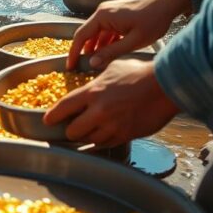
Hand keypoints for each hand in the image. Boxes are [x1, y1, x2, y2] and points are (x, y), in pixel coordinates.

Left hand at [44, 59, 179, 146]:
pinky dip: (101, 141)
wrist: (165, 86)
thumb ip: (97, 76)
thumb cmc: (139, 73)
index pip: (64, 108)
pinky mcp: (125, 135)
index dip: (52, 116)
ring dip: (87, 137)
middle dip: (70, 131)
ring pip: (89, 140)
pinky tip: (102, 136)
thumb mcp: (112, 68)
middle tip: (71, 127)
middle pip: (72, 131)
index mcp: (93, 92)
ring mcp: (113, 126)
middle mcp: (99, 112)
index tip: (47, 120)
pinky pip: (106, 144)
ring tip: (88, 131)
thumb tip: (90, 73)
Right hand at [66, 0, 190, 71]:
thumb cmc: (154, 19)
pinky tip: (110, 52)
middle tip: (82, 67)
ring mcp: (109, 12)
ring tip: (98, 63)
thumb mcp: (133, 41)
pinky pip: (105, 29)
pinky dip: (105, 41)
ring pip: (97, 33)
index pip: (80, 36)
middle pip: (86, 34)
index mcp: (103, 16)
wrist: (168, 0)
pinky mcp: (117, 13)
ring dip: (96, 47)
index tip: (70, 66)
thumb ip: (111, 52)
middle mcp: (102, 12)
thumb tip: (92, 63)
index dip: (74, 53)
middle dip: (84, 51)